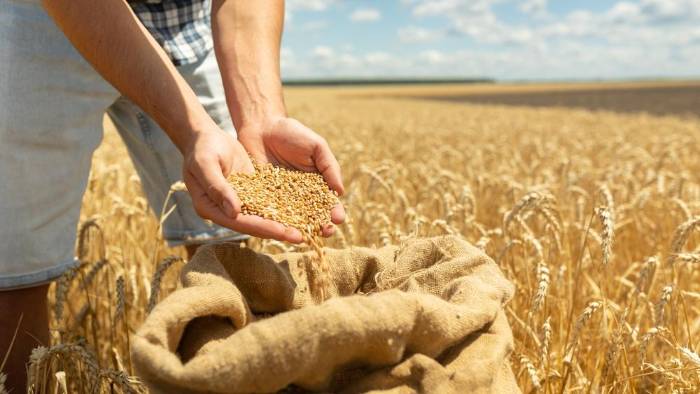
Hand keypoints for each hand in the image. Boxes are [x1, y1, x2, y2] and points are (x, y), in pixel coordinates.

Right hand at [182, 127, 303, 242]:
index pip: (239, 222)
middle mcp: (224, 210)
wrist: (204, 136)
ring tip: (304, 232)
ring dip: (282, 224)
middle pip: (253, 225)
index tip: (282, 232)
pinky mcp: (248, 193)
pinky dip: (281, 209)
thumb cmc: (201, 148)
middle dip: (277, 231)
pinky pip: (265, 204)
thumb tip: (235, 212)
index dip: (262, 227)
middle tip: (300, 238)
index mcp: (209, 208)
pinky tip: (300, 213)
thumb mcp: (206, 165)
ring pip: (262, 217)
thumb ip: (218, 188)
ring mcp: (237, 202)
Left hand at [237, 116, 345, 236]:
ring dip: (300, 230)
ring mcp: (282, 199)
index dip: (335, 211)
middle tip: (326, 232)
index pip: (328, 202)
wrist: (261, 126)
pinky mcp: (263, 199)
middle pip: (313, 216)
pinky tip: (280, 230)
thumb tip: (340, 192)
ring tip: (305, 237)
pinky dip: (275, 223)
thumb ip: (329, 166)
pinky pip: (270, 213)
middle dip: (321, 225)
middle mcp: (301, 196)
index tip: (338, 218)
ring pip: (293, 219)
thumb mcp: (316, 146)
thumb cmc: (292, 133)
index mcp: (317, 184)